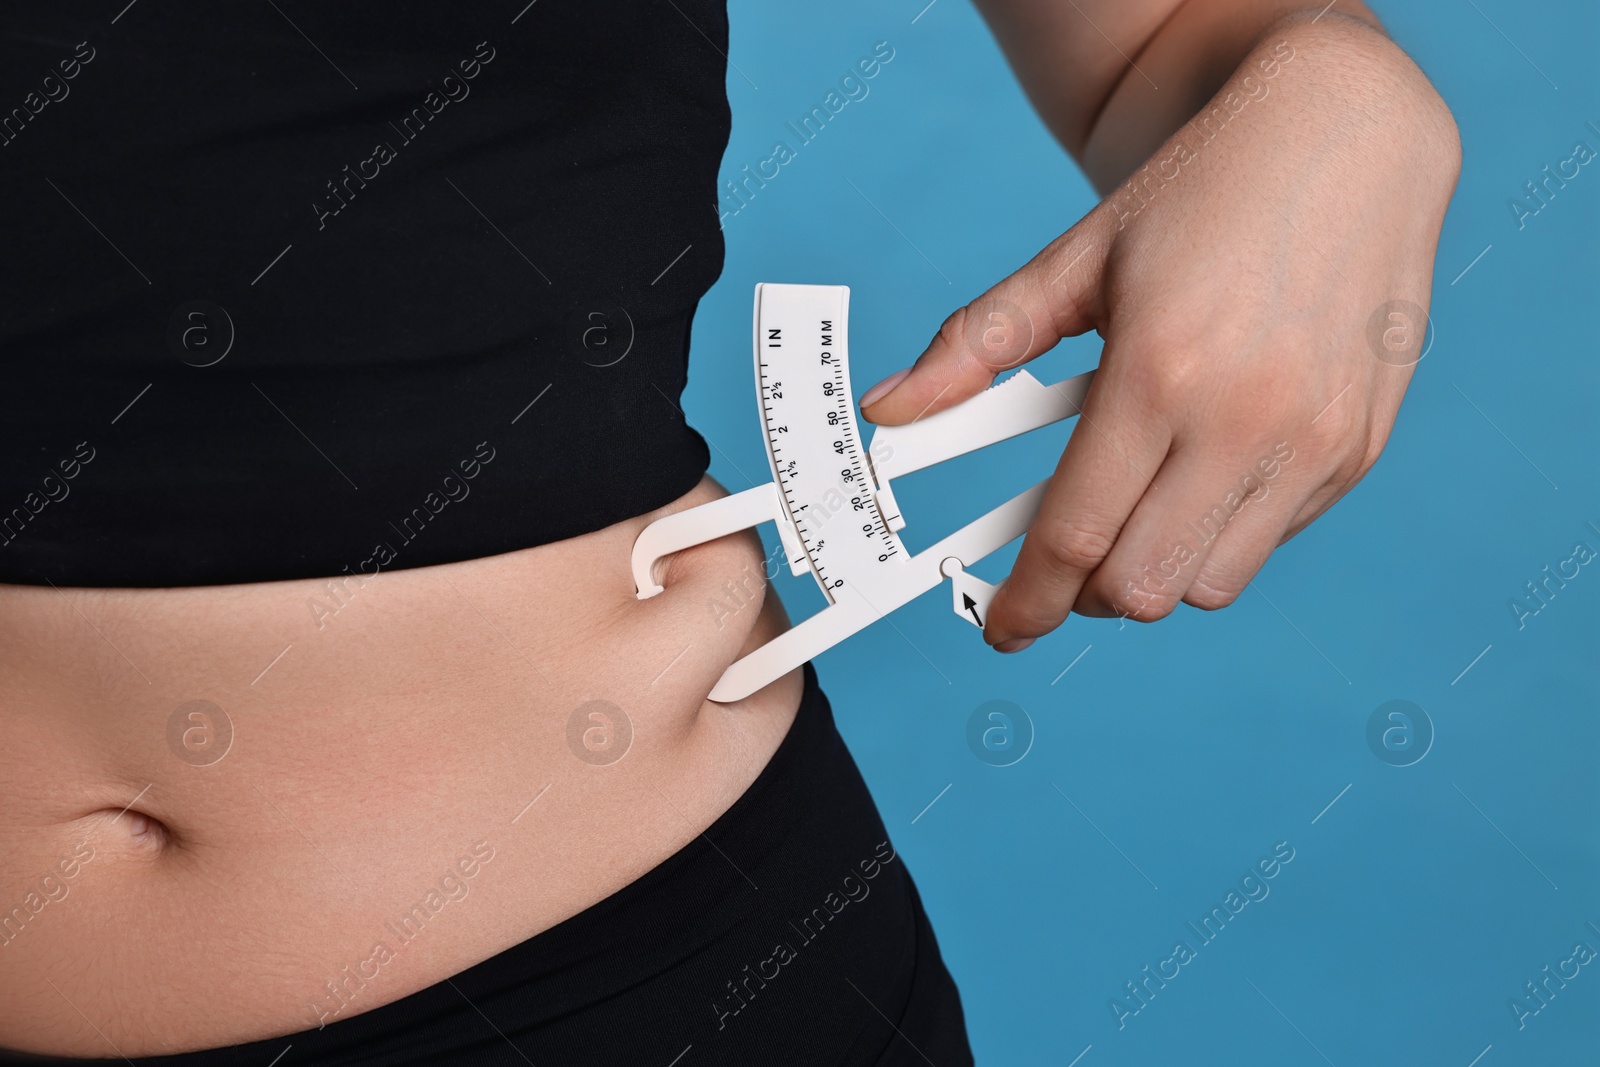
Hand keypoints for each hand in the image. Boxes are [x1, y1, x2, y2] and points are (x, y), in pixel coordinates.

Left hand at [859, 18, 1458, 651]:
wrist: (1346, 135)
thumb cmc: (1198, 194)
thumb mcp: (1075, 259)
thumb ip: (974, 346)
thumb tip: (885, 408)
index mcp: (1160, 371)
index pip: (1075, 537)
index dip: (1027, 601)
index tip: (1001, 627)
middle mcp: (1247, 419)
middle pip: (1141, 588)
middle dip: (1085, 591)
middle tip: (1064, 553)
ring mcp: (1314, 441)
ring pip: (1210, 585)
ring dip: (1155, 567)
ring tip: (1137, 496)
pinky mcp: (1358, 450)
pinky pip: (1270, 542)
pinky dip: (1220, 532)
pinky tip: (1206, 462)